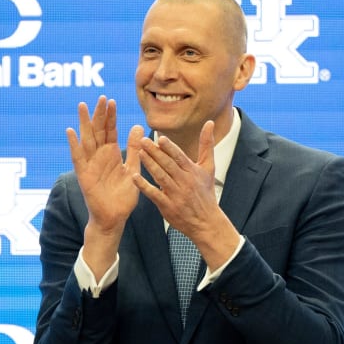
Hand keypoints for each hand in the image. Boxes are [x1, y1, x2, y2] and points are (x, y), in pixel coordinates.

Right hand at [66, 96, 142, 276]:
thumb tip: (139, 127)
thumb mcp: (133, 168)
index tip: (111, 100)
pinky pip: (78, 157)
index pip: (110, 130)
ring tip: (82, 106)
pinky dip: (74, 145)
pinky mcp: (84, 175)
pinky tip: (71, 131)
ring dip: (84, 123)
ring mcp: (90, 164)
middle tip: (101, 97)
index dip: (110, 116)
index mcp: (111, 153)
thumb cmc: (123, 196)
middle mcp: (99, 156)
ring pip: (86, 139)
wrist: (115, 217)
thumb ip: (135, 149)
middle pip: (98, 130)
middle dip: (99, 114)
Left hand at [133, 121, 239, 268]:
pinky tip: (134, 177)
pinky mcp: (167, 206)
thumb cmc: (205, 192)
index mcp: (192, 171)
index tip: (159, 137)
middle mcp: (184, 182)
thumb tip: (210, 122)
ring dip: (149, 165)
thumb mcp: (208, 167)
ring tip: (138, 153)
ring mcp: (176, 194)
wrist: (206, 221)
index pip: (179, 157)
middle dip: (155, 152)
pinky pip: (154, 194)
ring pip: (160, 177)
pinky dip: (144, 186)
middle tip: (142, 141)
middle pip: (168, 165)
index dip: (169, 147)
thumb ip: (206, 144)